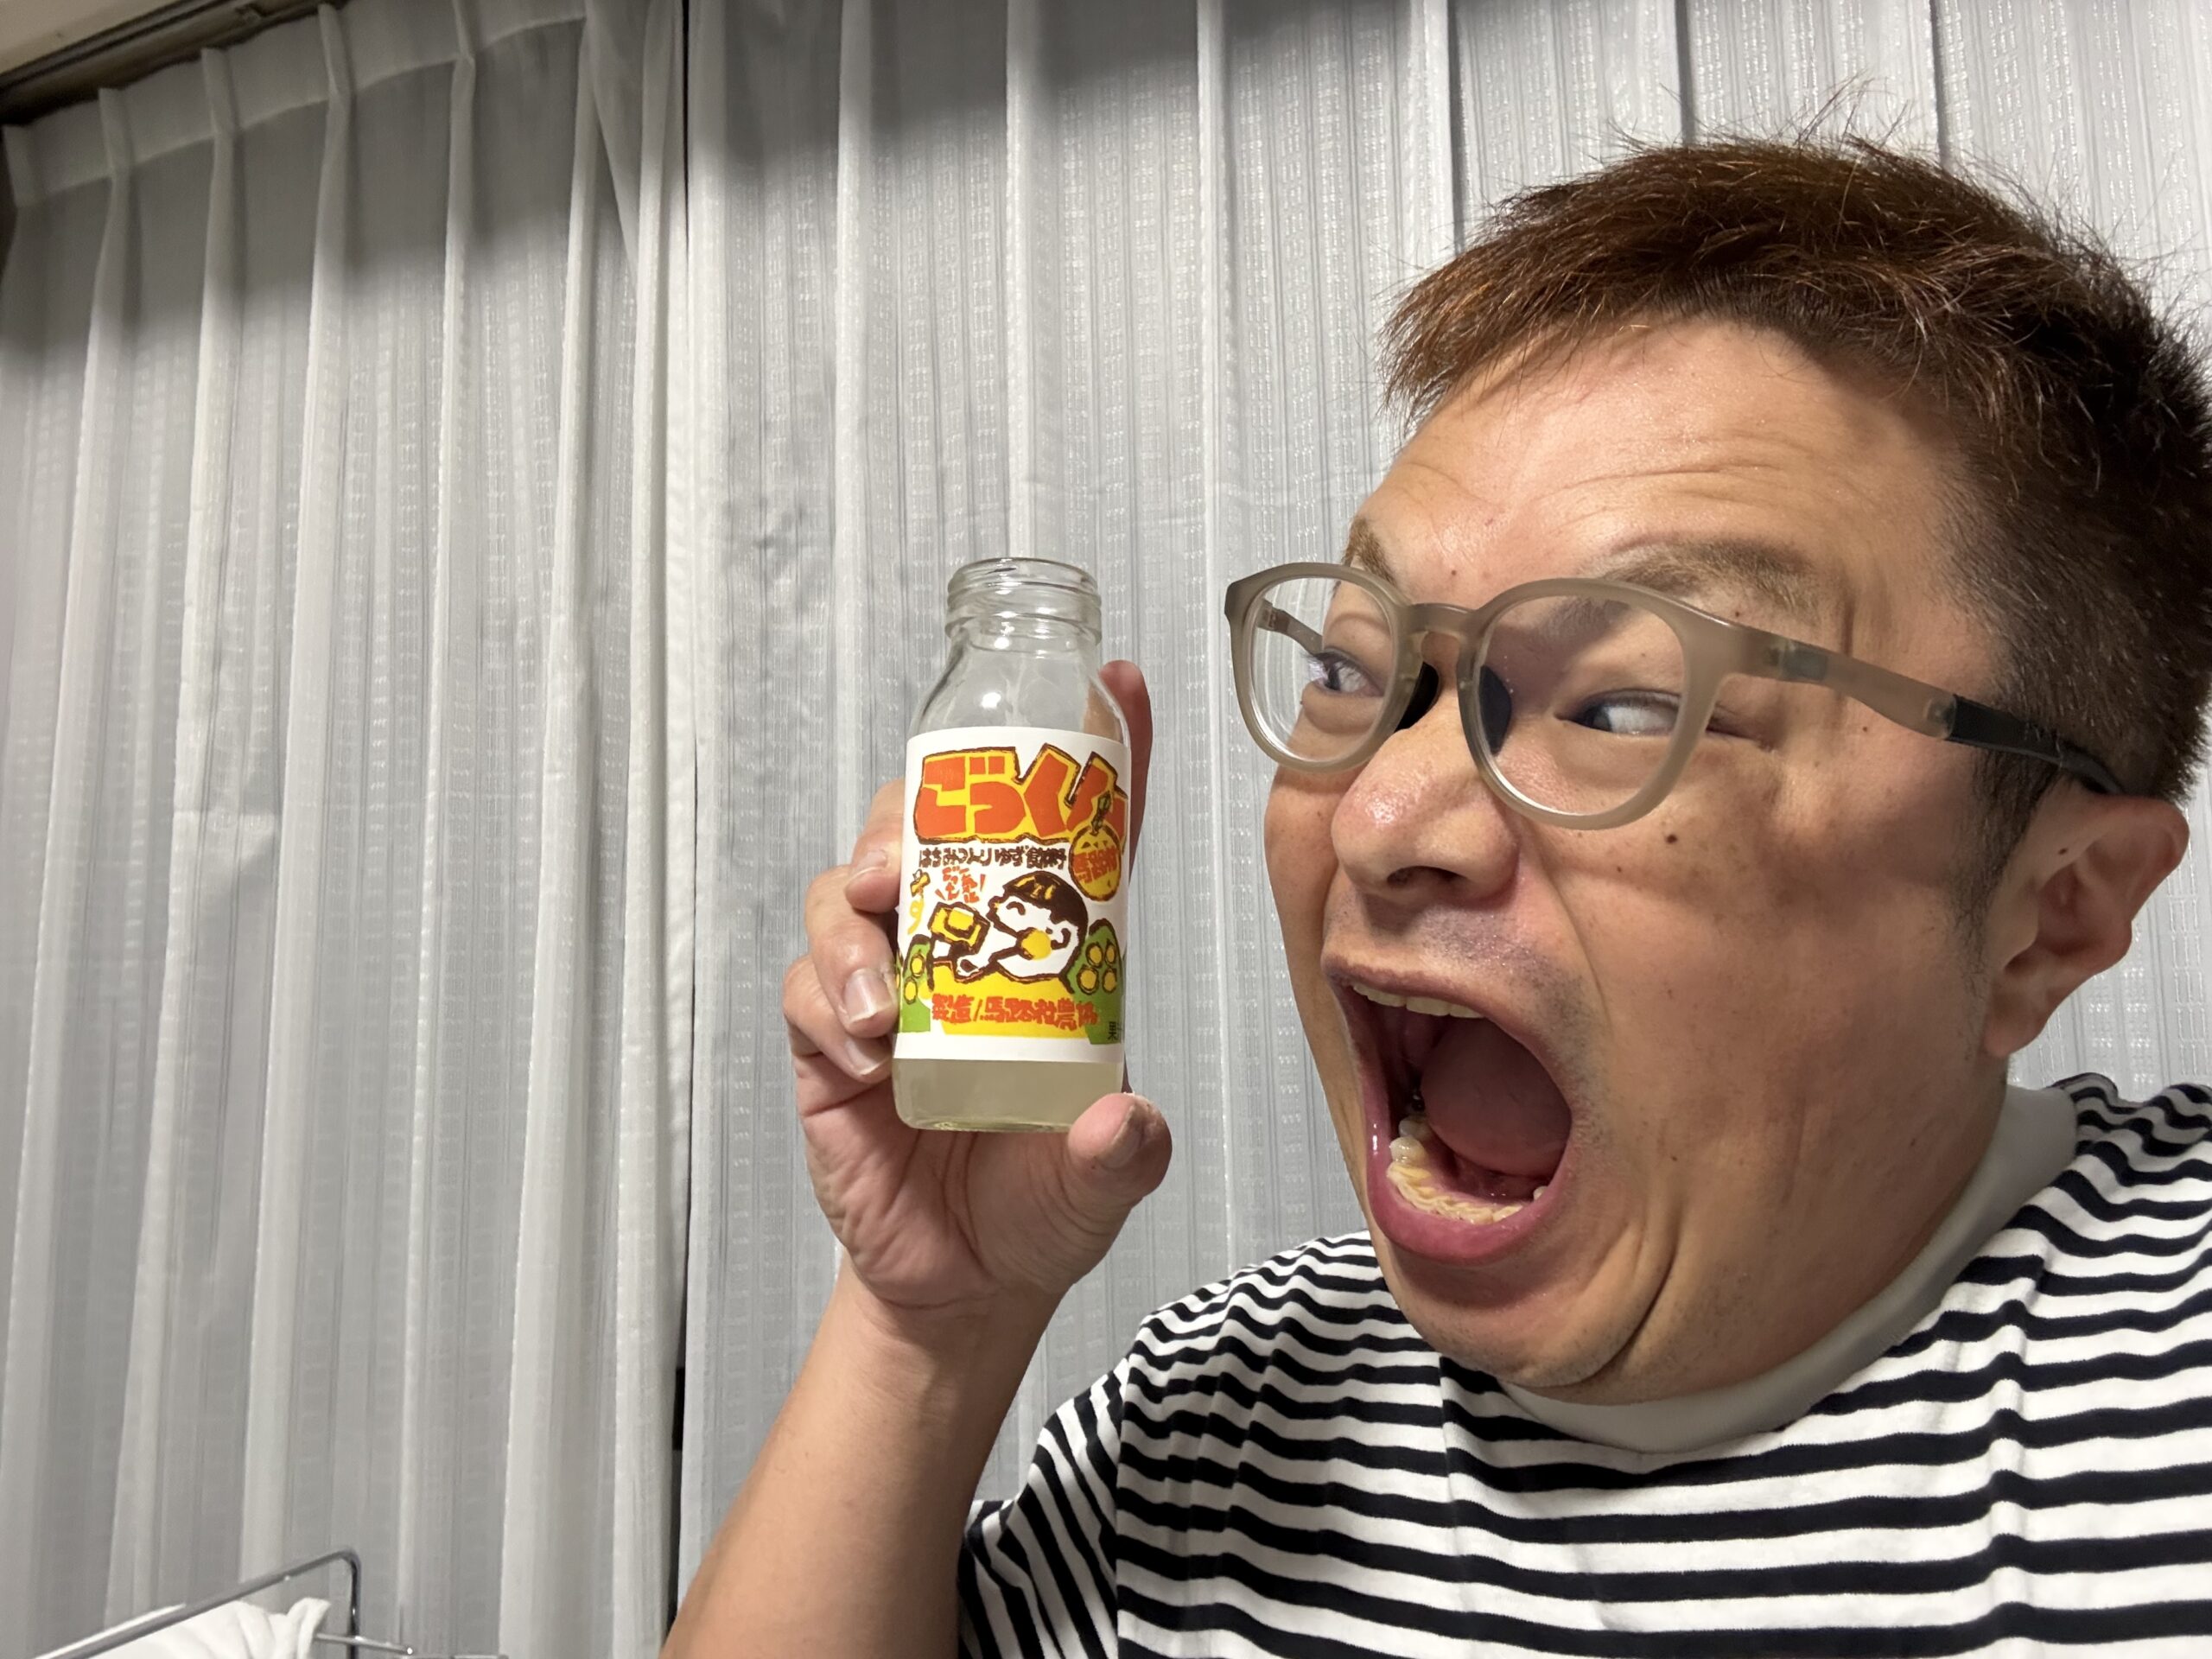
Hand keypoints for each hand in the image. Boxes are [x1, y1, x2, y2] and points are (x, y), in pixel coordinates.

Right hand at [782, 662, 1169, 1327]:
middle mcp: (960, 948)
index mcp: (1045, 953)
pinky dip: (824, 1001)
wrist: (961, 1284)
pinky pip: (805, 987)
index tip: (1117, 682)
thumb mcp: (1100, 1183)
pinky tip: (862, 1048)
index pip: (1069, 836)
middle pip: (927, 830)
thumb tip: (1125, 1122)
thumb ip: (1120, 1155)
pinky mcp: (824, 1040)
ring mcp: (887, 986)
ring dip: (855, 913)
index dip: (1092, 758)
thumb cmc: (1041, 1206)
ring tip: (880, 988)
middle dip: (912, 817)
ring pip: (847, 893)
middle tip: (907, 859)